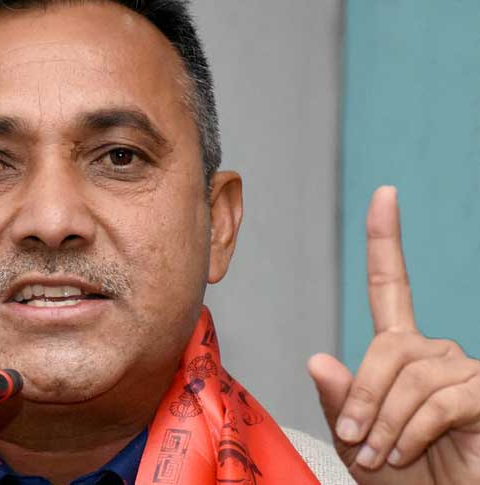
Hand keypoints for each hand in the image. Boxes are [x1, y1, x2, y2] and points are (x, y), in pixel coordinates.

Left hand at [307, 186, 479, 483]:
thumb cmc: (403, 477)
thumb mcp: (356, 441)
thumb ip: (338, 402)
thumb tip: (318, 358)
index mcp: (401, 354)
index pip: (392, 287)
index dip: (387, 240)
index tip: (384, 194)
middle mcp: (436, 353)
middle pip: (389, 347)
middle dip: (362, 395)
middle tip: (353, 440)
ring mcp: (466, 372)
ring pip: (411, 376)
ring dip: (385, 421)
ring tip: (381, 456)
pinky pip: (439, 400)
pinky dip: (411, 431)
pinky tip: (405, 453)